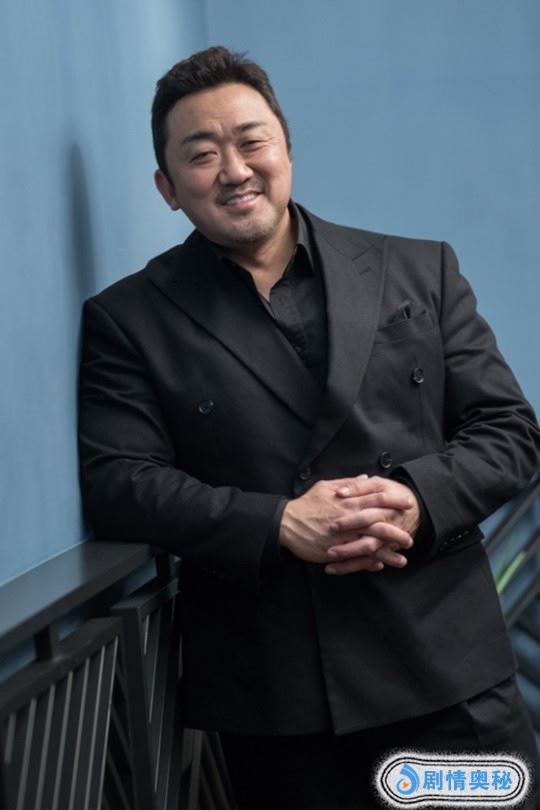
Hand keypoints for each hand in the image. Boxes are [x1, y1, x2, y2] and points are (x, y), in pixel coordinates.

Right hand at [279, 476, 415, 573]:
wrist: (287, 523)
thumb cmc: (307, 504)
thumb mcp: (326, 486)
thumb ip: (348, 483)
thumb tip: (365, 478)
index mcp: (348, 501)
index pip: (377, 499)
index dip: (394, 501)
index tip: (408, 504)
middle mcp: (349, 519)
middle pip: (379, 525)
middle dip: (397, 531)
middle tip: (411, 536)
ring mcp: (344, 537)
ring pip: (372, 545)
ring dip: (388, 553)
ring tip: (402, 560)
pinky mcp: (337, 551)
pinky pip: (357, 559)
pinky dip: (369, 563)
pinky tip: (380, 566)